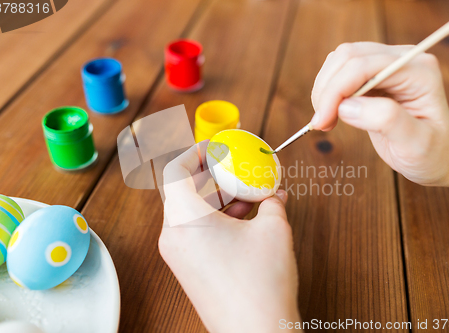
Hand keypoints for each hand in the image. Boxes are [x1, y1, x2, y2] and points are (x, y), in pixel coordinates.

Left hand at [159, 142, 301, 332]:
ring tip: (250, 194)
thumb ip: (272, 200)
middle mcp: (173, 236)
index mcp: (185, 220)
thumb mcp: (274, 229)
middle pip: (183, 189)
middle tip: (238, 168)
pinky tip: (247, 217)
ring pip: (192, 211)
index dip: (194, 152)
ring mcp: (178, 255)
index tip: (216, 147)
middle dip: (213, 175)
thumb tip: (275, 191)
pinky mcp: (189, 268)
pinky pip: (197, 231)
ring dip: (219, 197)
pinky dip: (218, 218)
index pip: (174, 170)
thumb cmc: (261, 284)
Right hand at [310, 42, 448, 186]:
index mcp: (418, 70)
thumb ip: (386, 120)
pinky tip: (332, 113)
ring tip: (326, 121)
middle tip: (321, 124)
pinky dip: (328, 91)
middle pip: (348, 56)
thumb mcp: (416, 144)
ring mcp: (386, 64)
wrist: (437, 155)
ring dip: (324, 90)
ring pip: (340, 60)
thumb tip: (346, 106)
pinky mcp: (373, 74)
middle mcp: (402, 59)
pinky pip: (340, 70)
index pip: (364, 66)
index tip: (322, 121)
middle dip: (327, 90)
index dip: (336, 90)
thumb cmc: (431, 152)